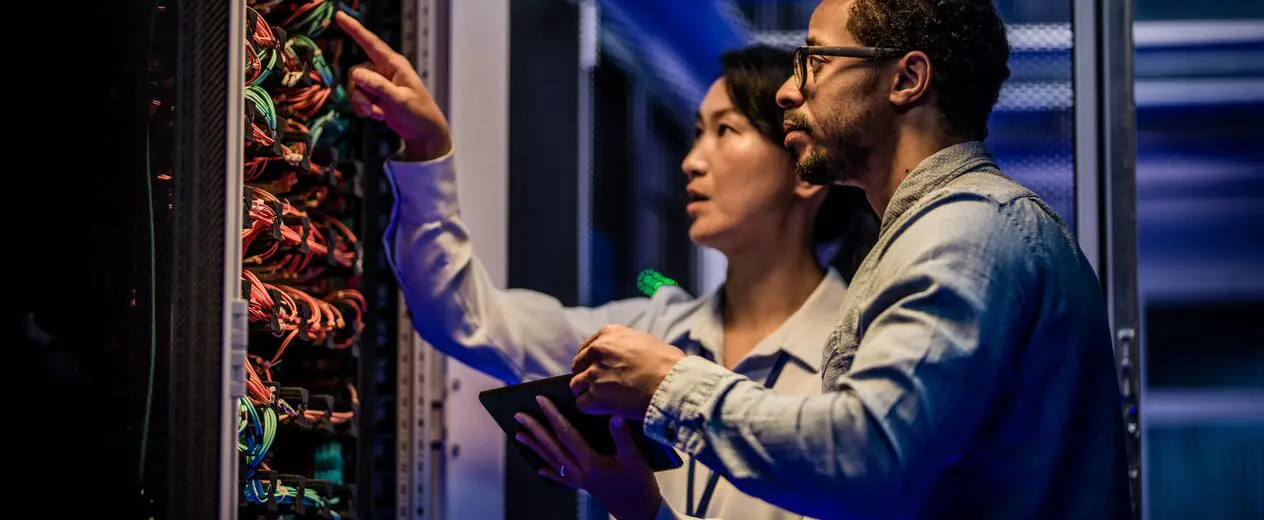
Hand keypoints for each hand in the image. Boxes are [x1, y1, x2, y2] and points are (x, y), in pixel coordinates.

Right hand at [334, 11, 451, 160]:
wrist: (424, 133)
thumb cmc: (419, 114)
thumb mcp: (401, 100)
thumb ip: (379, 87)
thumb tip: (356, 74)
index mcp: (395, 64)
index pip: (371, 43)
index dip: (355, 29)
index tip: (340, 16)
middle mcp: (384, 70)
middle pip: (356, 72)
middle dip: (359, 93)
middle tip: (372, 109)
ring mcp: (379, 83)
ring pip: (355, 86)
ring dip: (362, 103)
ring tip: (378, 114)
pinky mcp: (375, 95)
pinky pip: (357, 97)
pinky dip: (364, 108)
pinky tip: (378, 115)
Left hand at [515, 396, 662, 519]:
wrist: (639, 513)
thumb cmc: (639, 485)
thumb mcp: (635, 459)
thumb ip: (622, 436)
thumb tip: (613, 414)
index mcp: (590, 462)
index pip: (566, 434)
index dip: (553, 415)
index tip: (541, 401)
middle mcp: (579, 471)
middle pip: (552, 447)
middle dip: (535, 429)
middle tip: (519, 415)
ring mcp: (579, 480)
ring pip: (552, 460)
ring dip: (535, 447)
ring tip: (520, 435)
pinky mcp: (583, 486)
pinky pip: (561, 477)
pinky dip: (549, 472)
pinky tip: (539, 469)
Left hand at [570, 325, 685, 419]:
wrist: (673, 384)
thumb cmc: (669, 364)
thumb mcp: (646, 341)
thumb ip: (628, 346)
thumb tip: (626, 356)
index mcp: (610, 334)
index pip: (587, 346)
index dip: (591, 360)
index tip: (595, 368)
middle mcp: (598, 350)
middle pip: (579, 365)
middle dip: (587, 375)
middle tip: (599, 386)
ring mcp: (594, 373)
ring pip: (576, 385)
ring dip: (586, 392)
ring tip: (601, 399)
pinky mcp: (595, 396)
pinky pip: (582, 404)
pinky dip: (591, 408)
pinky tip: (604, 410)